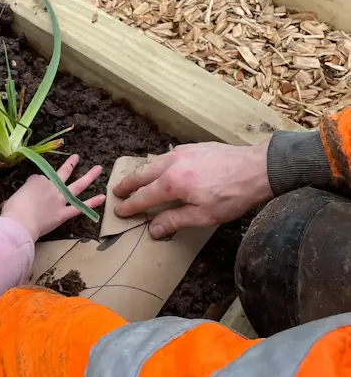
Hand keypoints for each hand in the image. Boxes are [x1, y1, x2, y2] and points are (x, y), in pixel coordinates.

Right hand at [2, 155, 104, 241]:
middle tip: (77, 157)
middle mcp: (50, 186)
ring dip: (89, 176)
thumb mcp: (10, 200)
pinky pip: (80, 207)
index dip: (35, 185)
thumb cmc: (11, 212)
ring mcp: (59, 199)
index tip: (31, 192)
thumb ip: (14, 200)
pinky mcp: (64, 213)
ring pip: (77, 186)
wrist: (19, 223)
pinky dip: (92, 203)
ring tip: (98, 169)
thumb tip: (8, 205)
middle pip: (62, 173)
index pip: (38, 179)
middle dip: (70, 165)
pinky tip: (102, 197)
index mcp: (35, 181)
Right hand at [113, 141, 271, 237]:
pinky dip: (159, 163)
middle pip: (142, 174)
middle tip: (117, 191)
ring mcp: (183, 152)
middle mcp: (172, 164)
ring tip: (135, 179)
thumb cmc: (232, 195)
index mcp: (171, 183)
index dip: (130, 206)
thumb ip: (175, 220)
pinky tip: (163, 167)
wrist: (257, 168)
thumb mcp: (203, 215)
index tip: (120, 211)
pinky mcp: (194, 146)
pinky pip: (168, 154)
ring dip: (142, 172)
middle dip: (128, 184)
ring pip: (154, 161)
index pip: (143, 197)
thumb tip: (153, 230)